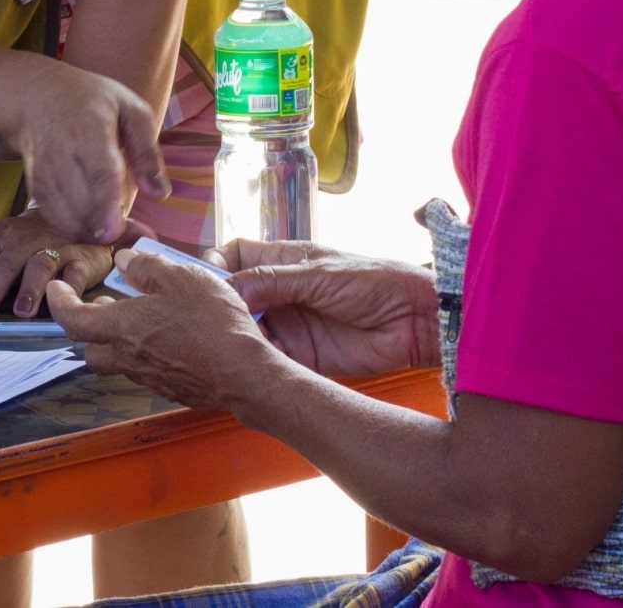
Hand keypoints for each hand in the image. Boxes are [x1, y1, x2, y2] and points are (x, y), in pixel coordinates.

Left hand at [0, 209, 137, 318]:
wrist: (72, 217)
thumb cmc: (24, 240)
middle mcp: (21, 242)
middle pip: (3, 263)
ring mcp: (52, 248)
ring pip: (39, 265)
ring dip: (30, 288)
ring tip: (22, 311)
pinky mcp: (79, 259)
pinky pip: (75, 272)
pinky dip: (69, 285)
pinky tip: (62, 298)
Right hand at [10, 63, 166, 244]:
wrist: (37, 97)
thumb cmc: (92, 102)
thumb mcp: (131, 111)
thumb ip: (148, 152)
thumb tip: (161, 194)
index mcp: (90, 128)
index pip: (99, 172)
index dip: (106, 205)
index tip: (114, 232)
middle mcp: (61, 151)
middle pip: (81, 203)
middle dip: (108, 229)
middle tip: (135, 231)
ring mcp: (43, 170)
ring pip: (66, 216)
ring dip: (93, 233)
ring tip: (117, 227)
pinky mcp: (35, 186)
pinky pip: (55, 218)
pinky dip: (76, 229)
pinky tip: (95, 225)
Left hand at [46, 247, 275, 414]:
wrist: (245, 374)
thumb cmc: (213, 322)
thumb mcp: (182, 279)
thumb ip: (148, 268)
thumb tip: (124, 260)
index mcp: (123, 327)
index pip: (72, 319)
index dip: (59, 303)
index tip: (57, 289)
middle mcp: (129, 357)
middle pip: (91, 348)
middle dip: (90, 328)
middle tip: (104, 305)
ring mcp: (150, 378)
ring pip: (120, 362)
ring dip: (121, 340)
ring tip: (144, 318)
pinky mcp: (172, 390)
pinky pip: (148, 372)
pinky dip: (148, 354)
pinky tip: (172, 339)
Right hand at [212, 240, 439, 378]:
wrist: (416, 320)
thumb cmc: (374, 281)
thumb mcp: (319, 274)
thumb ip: (273, 281)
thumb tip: (227, 288)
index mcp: (282, 262)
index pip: (234, 257)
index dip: (215, 267)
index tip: (206, 285)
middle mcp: (278, 293)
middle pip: (234, 299)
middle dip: (220, 310)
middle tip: (211, 323)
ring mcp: (288, 326)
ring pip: (247, 332)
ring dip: (237, 339)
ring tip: (232, 346)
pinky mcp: (301, 357)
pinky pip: (270, 361)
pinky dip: (259, 363)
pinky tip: (255, 366)